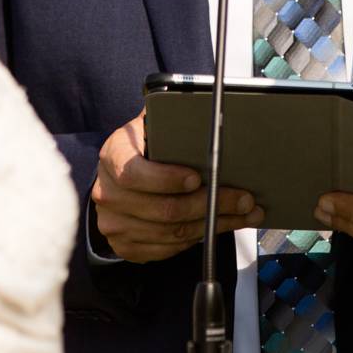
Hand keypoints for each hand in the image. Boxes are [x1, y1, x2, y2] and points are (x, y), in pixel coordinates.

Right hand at [91, 109, 263, 261]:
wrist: (117, 180)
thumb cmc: (141, 151)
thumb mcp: (147, 128)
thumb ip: (166, 119)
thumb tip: (198, 104)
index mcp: (112, 157)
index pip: (134, 174)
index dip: (167, 179)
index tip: (198, 178)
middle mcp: (108, 194)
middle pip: (164, 209)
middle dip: (211, 205)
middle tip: (243, 199)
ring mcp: (115, 224)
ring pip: (173, 233)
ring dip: (214, 225)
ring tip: (242, 213)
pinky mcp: (126, 246)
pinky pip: (169, 249)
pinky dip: (199, 239)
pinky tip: (220, 226)